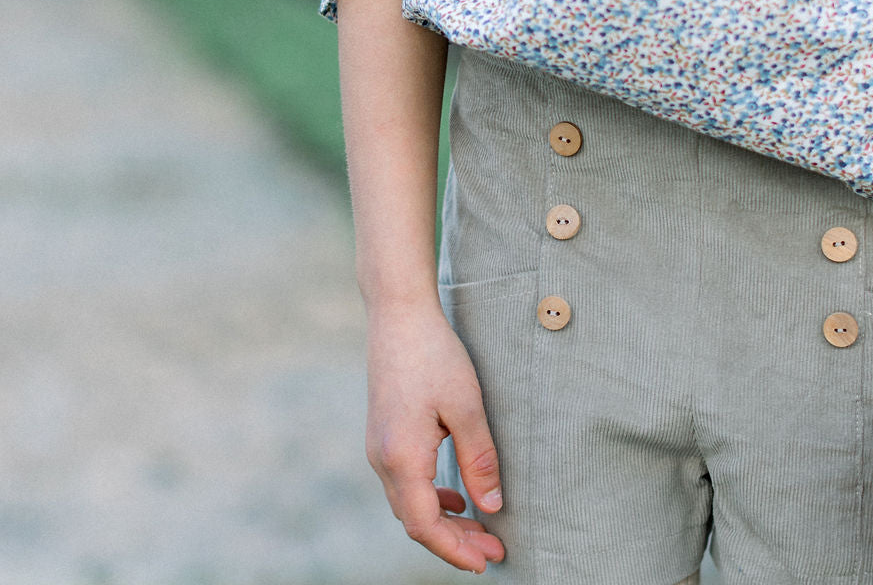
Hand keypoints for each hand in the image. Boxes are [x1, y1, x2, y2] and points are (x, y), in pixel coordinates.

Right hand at [365, 300, 505, 573]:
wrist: (398, 313)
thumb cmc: (434, 354)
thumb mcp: (466, 406)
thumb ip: (479, 459)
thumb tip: (492, 508)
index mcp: (401, 457)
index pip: (426, 525)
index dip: (456, 550)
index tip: (487, 563)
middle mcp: (382, 459)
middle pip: (415, 521)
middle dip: (454, 541)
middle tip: (494, 551)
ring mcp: (378, 446)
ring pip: (409, 503)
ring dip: (443, 520)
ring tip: (481, 528)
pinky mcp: (382, 433)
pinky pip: (404, 482)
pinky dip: (430, 497)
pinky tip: (455, 494)